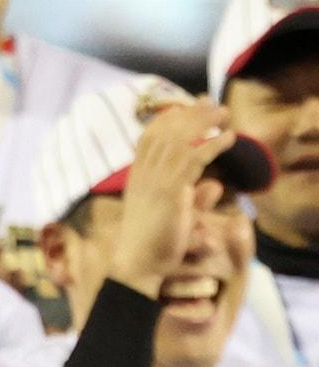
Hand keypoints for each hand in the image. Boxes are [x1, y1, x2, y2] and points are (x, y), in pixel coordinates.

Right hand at [109, 100, 237, 299]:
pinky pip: (194, 158)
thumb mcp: (175, 217)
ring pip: (180, 139)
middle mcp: (143, 174)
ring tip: (224, 114)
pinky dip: (214, 145)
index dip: (169, 119)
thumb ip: (193, 198)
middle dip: (189, 113)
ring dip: (204, 122)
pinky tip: (230, 138)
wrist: (139, 265)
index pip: (149, 137)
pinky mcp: (170, 191)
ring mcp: (155, 181)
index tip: (188, 108)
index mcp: (137, 178)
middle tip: (211, 102)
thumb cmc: (154, 246)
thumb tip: (215, 186)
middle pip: (164, 131)